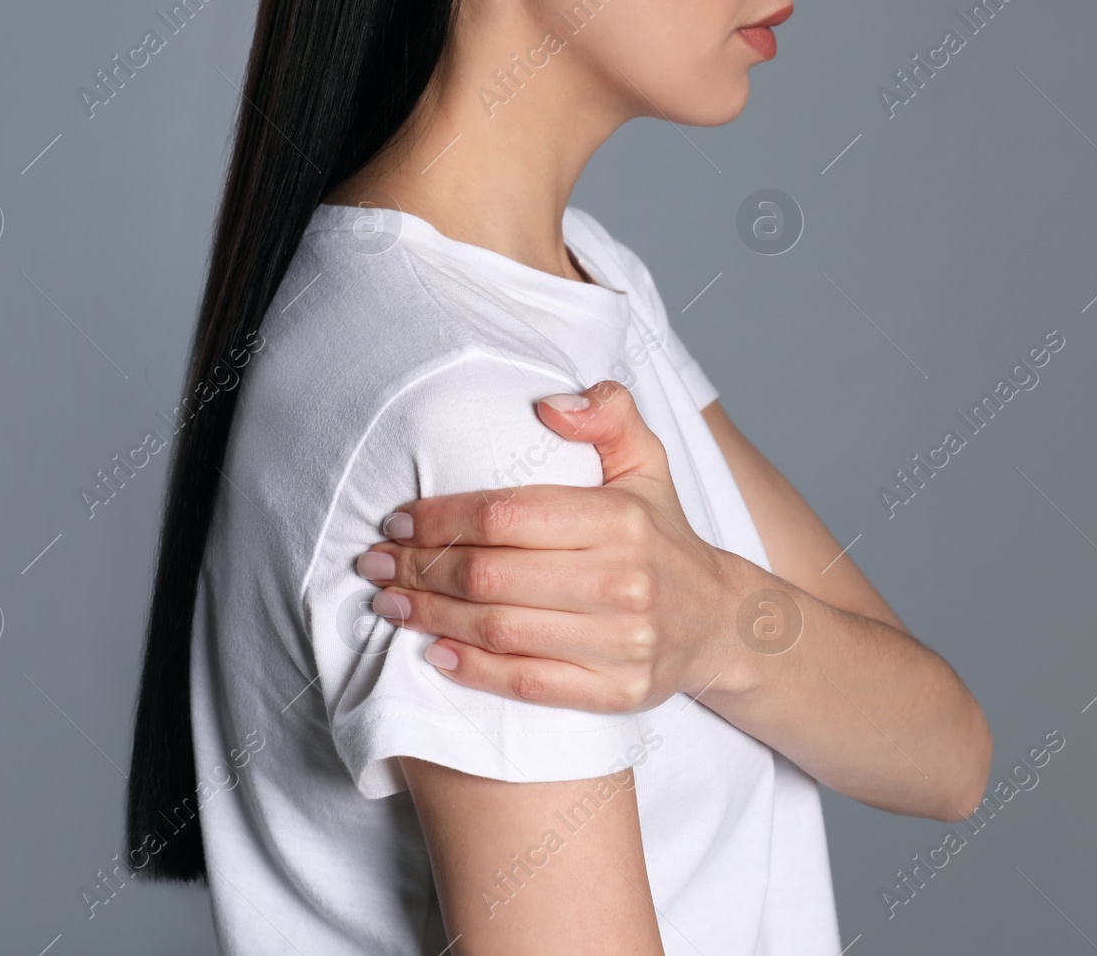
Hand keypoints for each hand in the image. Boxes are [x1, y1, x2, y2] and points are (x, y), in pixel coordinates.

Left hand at [353, 380, 741, 712]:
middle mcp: (623, 581)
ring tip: (389, 603)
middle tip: (376, 563)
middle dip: (419, 568)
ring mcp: (622, 642)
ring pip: (499, 629)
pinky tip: (434, 653)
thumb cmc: (661, 534)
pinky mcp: (617, 692)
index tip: (398, 521)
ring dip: (430, 617)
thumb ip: (609, 414)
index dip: (441, 518)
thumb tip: (549, 404)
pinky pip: (527, 683)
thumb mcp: (647, 461)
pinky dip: (472, 671)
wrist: (720, 621)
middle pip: (491, 575)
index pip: (507, 515)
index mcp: (621, 519)